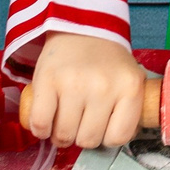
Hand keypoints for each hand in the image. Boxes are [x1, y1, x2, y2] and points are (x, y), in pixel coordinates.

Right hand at [22, 32, 147, 148]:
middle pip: (88, 139)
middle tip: (78, 125)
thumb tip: (117, 140)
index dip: (106, 138)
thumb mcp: (129, 80)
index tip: (100, 129)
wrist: (82, 29)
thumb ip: (128, 109)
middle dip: (81, 137)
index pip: (119, 137)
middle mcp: (104, 87)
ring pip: (64, 135)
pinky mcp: (47, 81)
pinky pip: (40, 123)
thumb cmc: (107, 62)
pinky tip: (45, 123)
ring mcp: (74, 84)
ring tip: (62, 123)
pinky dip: (40, 130)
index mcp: (129, 89)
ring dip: (60, 136)